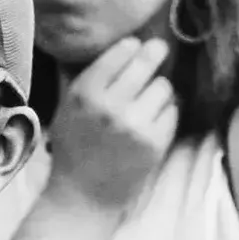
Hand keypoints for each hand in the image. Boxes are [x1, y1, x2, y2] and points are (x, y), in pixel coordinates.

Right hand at [44, 35, 176, 215]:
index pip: (118, 55)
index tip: (136, 45)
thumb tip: (103, 48)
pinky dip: (167, 112)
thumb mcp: (65, 109)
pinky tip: (154, 119)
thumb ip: (82, 80)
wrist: (83, 195)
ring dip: (159, 90)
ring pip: (164, 88)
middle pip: (145, 65)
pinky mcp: (156, 142)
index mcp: (83, 93)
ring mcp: (135, 124)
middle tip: (160, 47)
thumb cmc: (72, 149)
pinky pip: (173, 112)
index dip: (131, 47)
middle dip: (154, 54)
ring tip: (150, 98)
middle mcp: (109, 105)